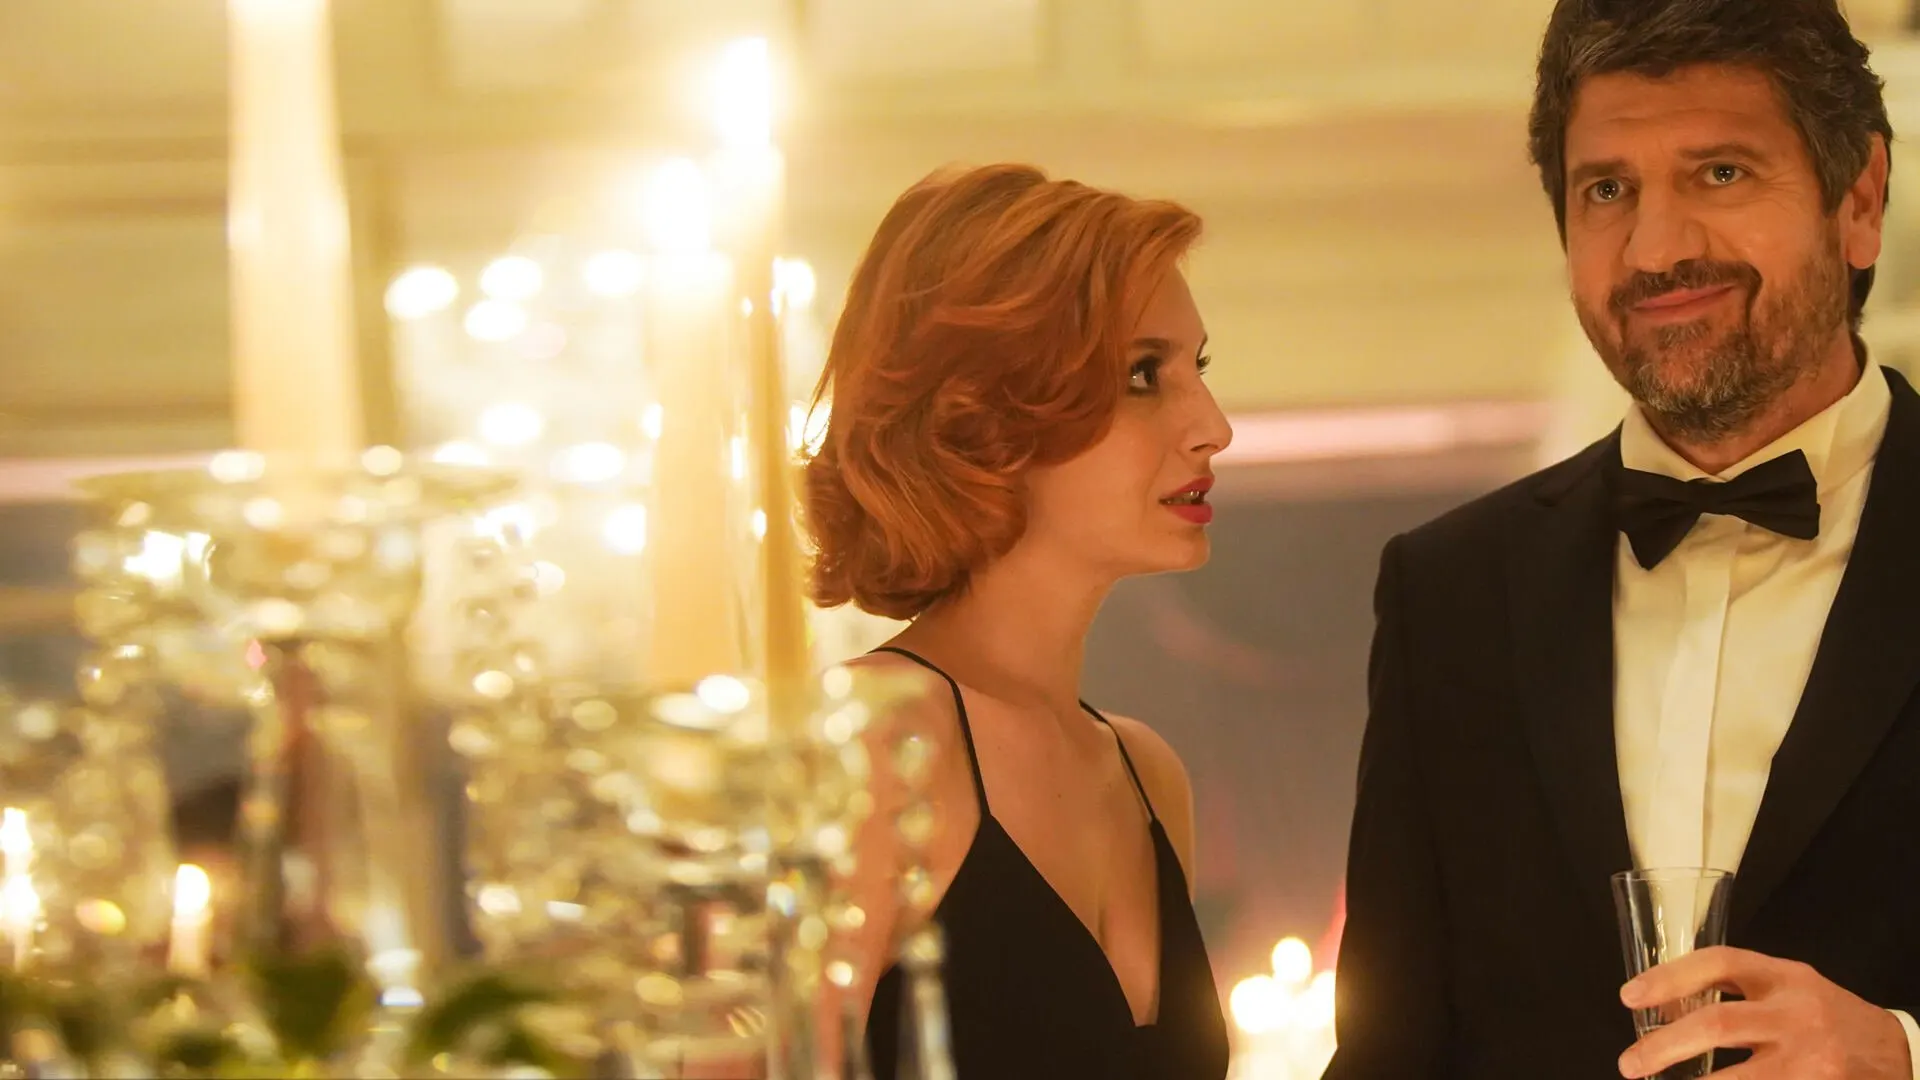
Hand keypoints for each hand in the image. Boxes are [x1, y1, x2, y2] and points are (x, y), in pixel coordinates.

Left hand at [1617, 946, 1911, 1078]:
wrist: (1892, 1053)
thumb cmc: (1827, 1017)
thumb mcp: (1789, 988)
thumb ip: (1739, 992)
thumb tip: (1665, 1010)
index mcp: (1784, 977)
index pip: (1718, 963)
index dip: (1669, 977)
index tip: (1629, 996)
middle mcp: (1796, 1014)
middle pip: (1718, 1023)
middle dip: (1664, 1045)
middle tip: (1629, 1062)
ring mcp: (1809, 1059)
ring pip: (1736, 1078)